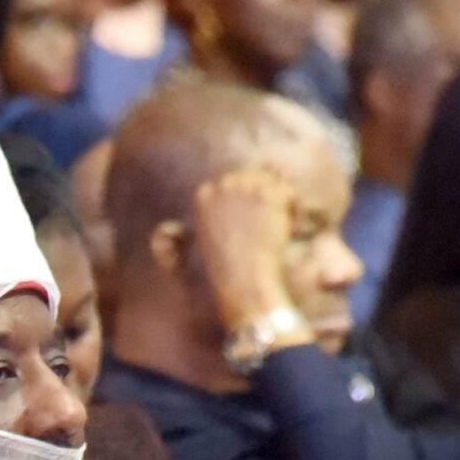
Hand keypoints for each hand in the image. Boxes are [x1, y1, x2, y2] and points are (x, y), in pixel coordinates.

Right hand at [190, 165, 305, 333]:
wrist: (244, 282)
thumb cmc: (221, 273)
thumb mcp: (191, 251)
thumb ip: (179, 236)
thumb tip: (164, 229)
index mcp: (204, 195)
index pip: (237, 182)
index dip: (250, 203)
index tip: (251, 229)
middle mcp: (222, 185)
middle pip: (258, 177)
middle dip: (268, 201)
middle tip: (268, 231)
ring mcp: (246, 187)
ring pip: (277, 184)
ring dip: (283, 206)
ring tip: (279, 232)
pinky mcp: (269, 194)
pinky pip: (291, 192)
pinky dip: (295, 212)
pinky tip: (289, 231)